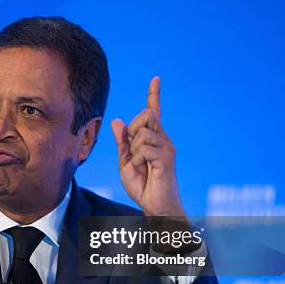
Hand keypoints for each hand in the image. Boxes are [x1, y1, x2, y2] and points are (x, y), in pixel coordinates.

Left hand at [110, 77, 185, 216]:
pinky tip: (143, 169)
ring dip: (133, 149)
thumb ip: (122, 142)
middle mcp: (162, 139)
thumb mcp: (125, 161)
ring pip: (142, 132)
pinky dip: (136, 160)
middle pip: (145, 115)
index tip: (155, 78)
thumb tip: (117, 121)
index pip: (153, 112)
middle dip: (132, 129)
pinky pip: (143, 149)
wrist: (154, 204)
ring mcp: (166, 147)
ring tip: (139, 165)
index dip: (154, 95)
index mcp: (152, 138)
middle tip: (132, 151)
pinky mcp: (167, 157)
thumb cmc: (142, 185)